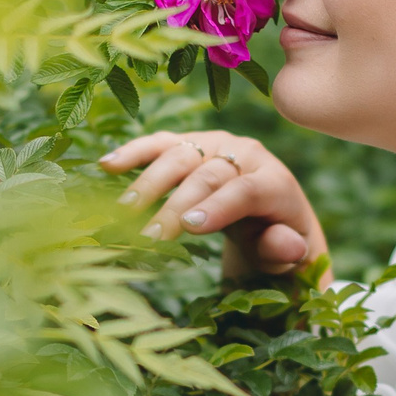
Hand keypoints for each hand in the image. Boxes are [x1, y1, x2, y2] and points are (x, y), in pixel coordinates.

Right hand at [99, 132, 329, 276]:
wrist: (270, 212)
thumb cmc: (275, 238)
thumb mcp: (287, 251)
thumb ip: (285, 249)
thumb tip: (286, 246)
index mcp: (274, 182)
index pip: (245, 190)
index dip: (217, 207)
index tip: (188, 227)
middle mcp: (246, 155)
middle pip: (207, 174)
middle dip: (176, 204)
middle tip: (149, 235)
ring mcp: (216, 145)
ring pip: (181, 155)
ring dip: (150, 181)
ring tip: (125, 209)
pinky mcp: (191, 144)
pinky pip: (161, 144)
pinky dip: (134, 152)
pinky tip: (107, 165)